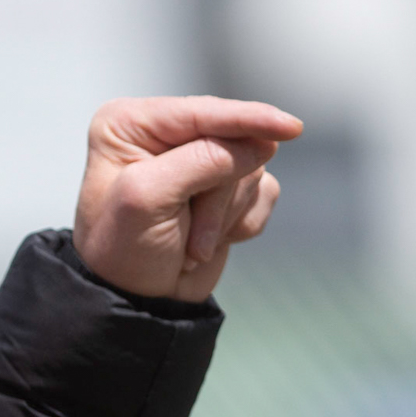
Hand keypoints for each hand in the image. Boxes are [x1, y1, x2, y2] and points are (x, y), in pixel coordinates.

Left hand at [73, 96, 301, 302]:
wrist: (139, 303)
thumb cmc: (124, 252)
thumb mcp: (148, 199)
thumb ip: (201, 161)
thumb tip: (262, 143)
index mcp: (130, 124)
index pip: (201, 112)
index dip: (247, 119)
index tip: (291, 128)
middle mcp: (164, 134)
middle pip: (232, 142)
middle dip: (219, 196)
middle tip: (193, 241)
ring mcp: (198, 160)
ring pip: (251, 169)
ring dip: (225, 217)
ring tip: (192, 247)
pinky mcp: (226, 188)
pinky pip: (264, 192)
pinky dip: (242, 223)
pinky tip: (209, 243)